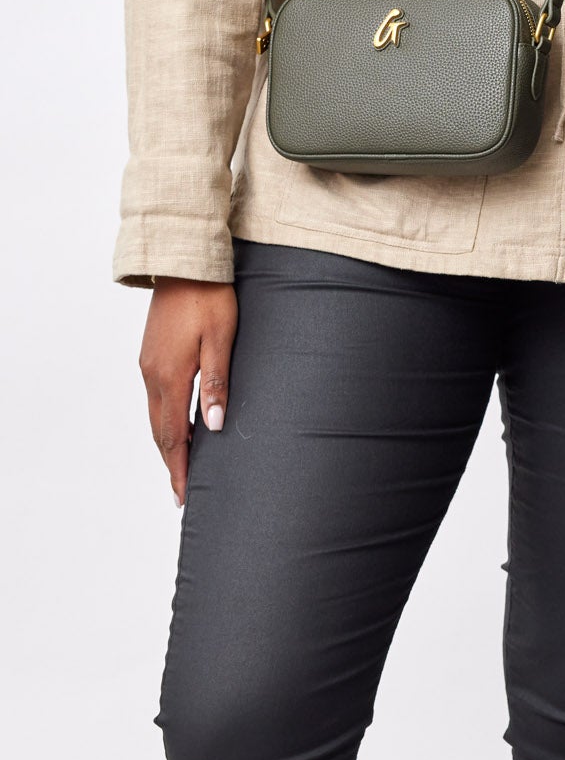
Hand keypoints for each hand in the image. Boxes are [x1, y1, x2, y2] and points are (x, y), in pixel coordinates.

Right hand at [138, 278, 237, 505]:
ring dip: (168, 442)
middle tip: (182, 491)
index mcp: (169, 376)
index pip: (173, 435)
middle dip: (171, 462)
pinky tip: (179, 424)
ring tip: (182, 466)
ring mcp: (148, 364)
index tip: (183, 494)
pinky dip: (166, 419)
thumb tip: (214, 426)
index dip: (179, 466)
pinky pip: (156, 397)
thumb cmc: (210, 298)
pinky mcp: (152, 354)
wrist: (184, 264)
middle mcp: (152, 374)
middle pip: (160, 431)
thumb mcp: (221, 340)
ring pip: (156, 415)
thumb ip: (217, 383)